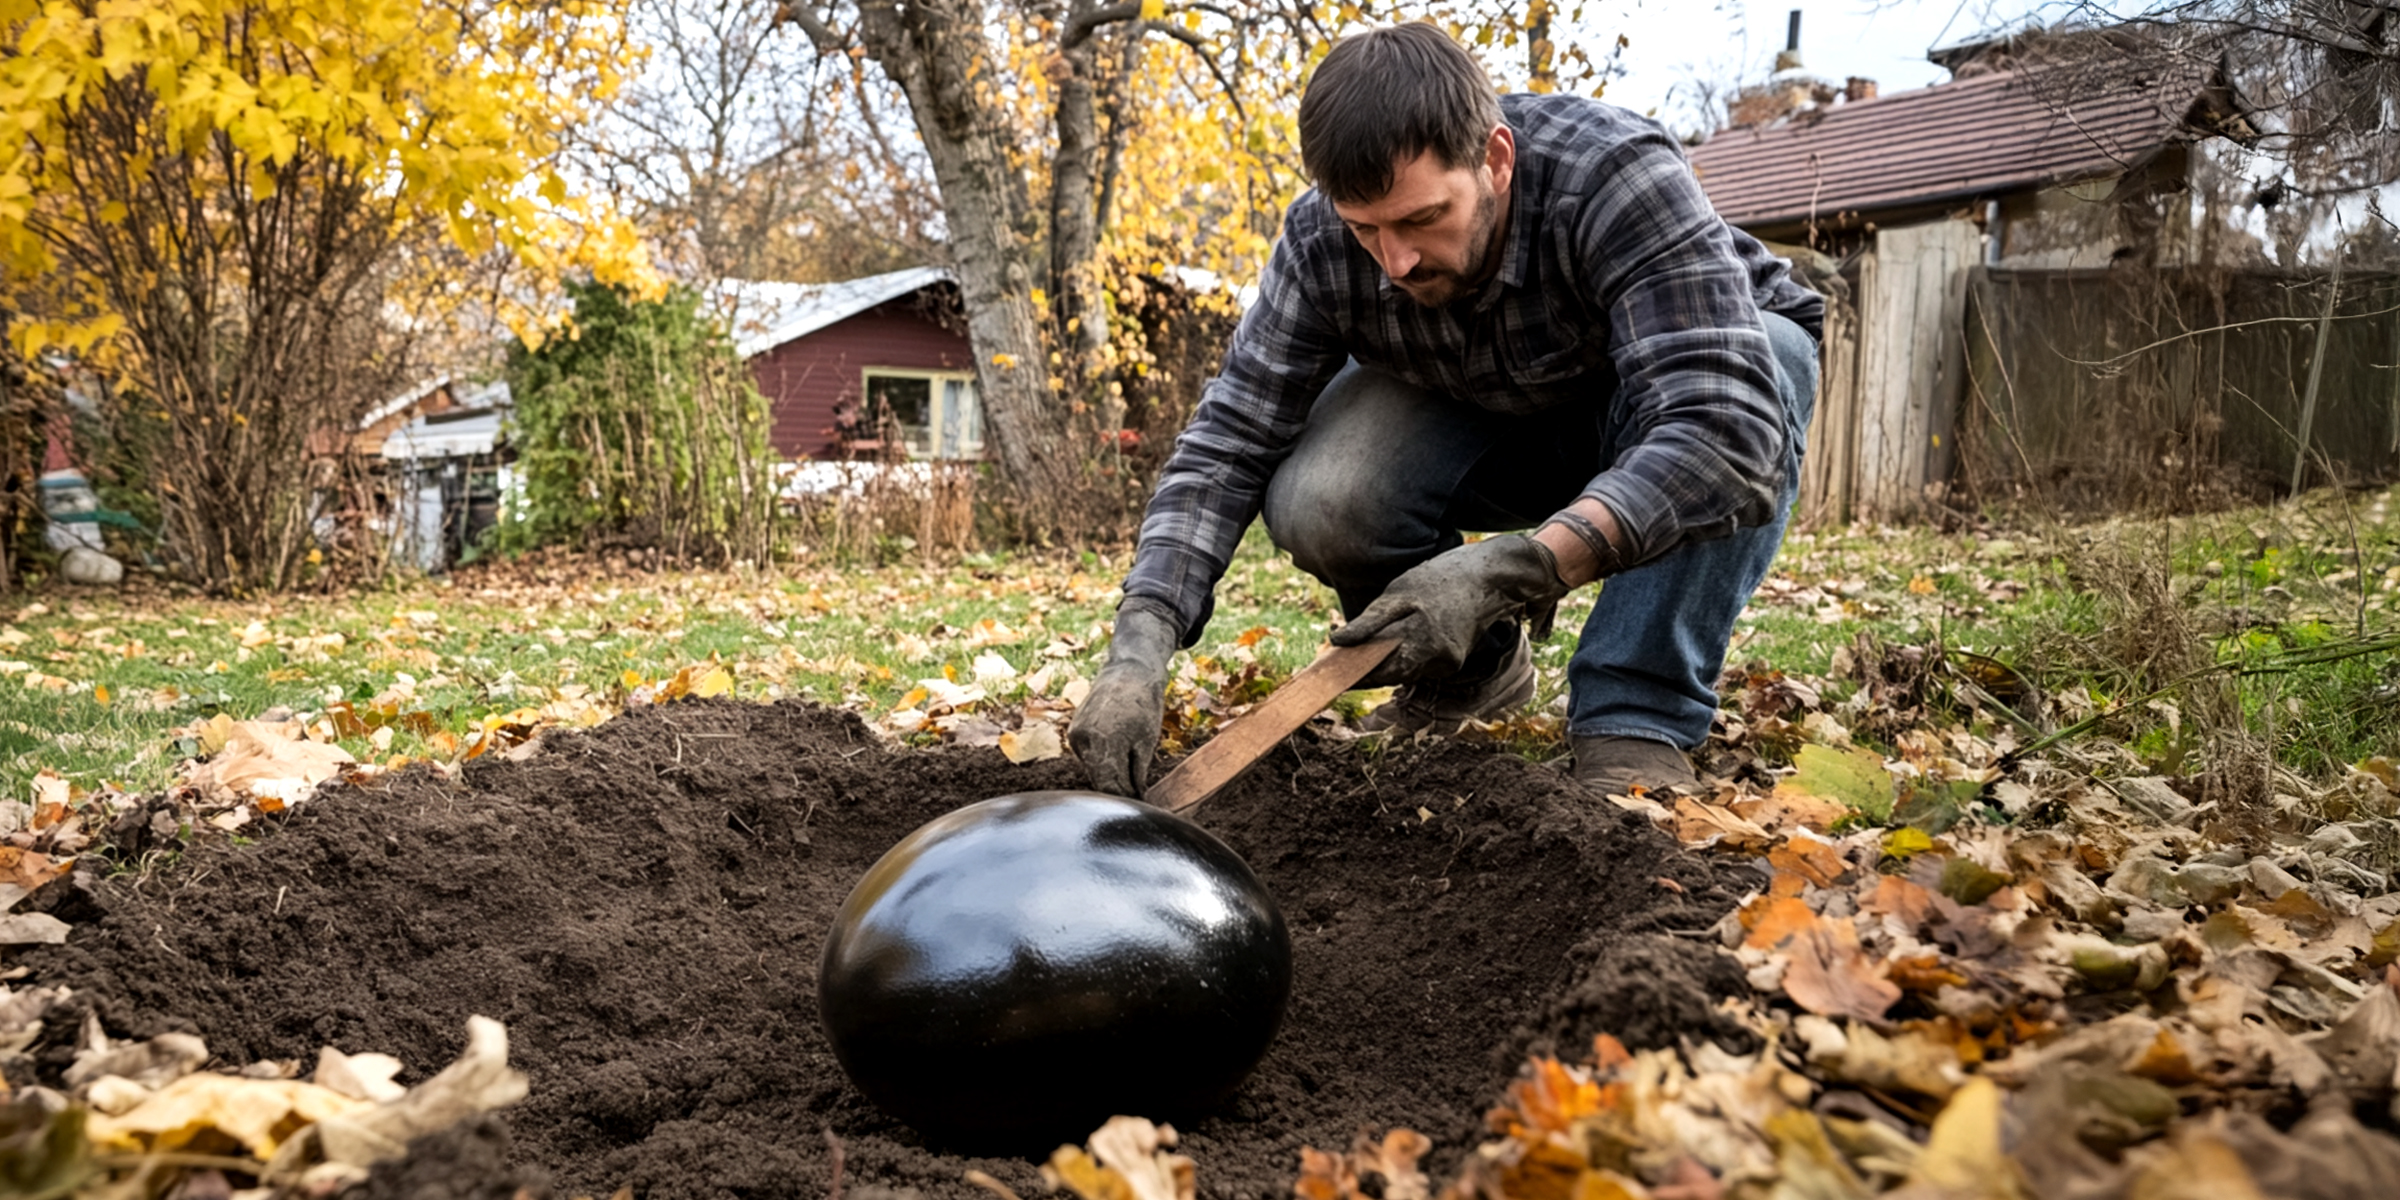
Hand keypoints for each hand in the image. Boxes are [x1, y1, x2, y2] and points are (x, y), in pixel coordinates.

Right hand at [1068, 601, 1180, 797]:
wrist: (1129, 672)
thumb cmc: (1144, 706)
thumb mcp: (1146, 743)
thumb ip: (1136, 774)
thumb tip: (1135, 800)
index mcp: (1104, 742)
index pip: (1110, 786)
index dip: (1125, 800)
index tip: (1140, 808)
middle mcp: (1084, 739)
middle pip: (1098, 780)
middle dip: (1117, 791)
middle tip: (1136, 799)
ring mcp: (1075, 735)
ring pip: (1092, 769)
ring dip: (1108, 777)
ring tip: (1128, 779)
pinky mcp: (1074, 732)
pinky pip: (1087, 757)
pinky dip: (1101, 762)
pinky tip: (1115, 759)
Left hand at [1329, 535, 1569, 686]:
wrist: (1490, 579)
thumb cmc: (1442, 580)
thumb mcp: (1401, 592)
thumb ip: (1370, 621)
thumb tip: (1337, 640)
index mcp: (1421, 641)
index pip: (1377, 671)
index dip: (1351, 676)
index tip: (1326, 677)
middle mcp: (1436, 660)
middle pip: (1389, 675)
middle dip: (1363, 670)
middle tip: (1334, 662)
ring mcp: (1447, 663)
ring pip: (1403, 670)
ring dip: (1381, 663)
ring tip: (1357, 649)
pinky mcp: (1452, 662)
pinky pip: (1417, 664)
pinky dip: (1402, 655)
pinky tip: (1394, 640)